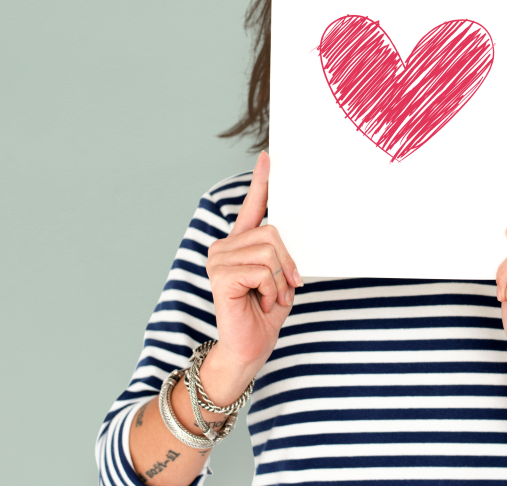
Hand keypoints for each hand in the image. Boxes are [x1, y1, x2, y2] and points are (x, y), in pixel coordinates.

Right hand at [205, 151, 301, 379]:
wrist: (250, 348)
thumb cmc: (265, 313)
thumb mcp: (281, 277)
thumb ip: (280, 253)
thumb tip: (286, 234)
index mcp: (241, 244)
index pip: (252, 207)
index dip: (261, 182)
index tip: (269, 157)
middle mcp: (225, 246)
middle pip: (273, 233)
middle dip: (288, 264)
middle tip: (283, 289)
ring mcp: (218, 259)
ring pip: (270, 251)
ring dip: (280, 280)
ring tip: (269, 298)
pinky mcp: (219, 274)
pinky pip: (263, 270)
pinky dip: (271, 289)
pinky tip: (259, 302)